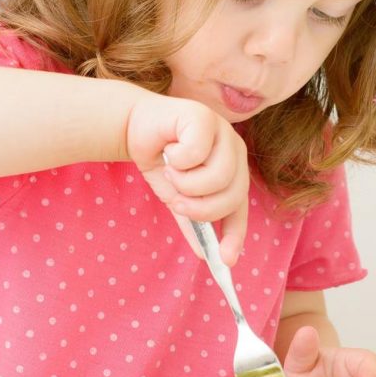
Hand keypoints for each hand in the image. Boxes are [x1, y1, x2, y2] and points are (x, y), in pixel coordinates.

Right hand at [125, 92, 248, 264]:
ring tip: (171, 171)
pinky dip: (177, 158)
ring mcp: (223, 131)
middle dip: (201, 207)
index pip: (240, 207)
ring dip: (186, 182)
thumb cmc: (161, 161)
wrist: (135, 129)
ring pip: (218, 175)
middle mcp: (235, 150)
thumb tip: (204, 254)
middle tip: (177, 202)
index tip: (226, 260)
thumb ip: (192, 221)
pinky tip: (169, 148)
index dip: (235, 234)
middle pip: (233, 194)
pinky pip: (197, 152)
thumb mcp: (177, 197)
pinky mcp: (204, 116)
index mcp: (234, 170)